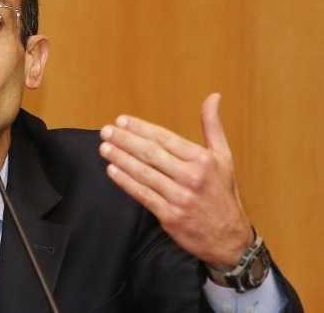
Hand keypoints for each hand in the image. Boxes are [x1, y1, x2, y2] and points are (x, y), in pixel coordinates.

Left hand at [98, 93, 252, 269]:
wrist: (228, 238)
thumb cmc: (222, 193)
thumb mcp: (224, 157)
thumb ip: (213, 126)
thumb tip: (213, 96)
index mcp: (203, 159)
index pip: (165, 138)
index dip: (141, 128)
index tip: (122, 120)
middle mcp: (191, 177)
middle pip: (151, 153)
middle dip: (125, 140)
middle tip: (106, 131)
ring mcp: (179, 197)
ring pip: (144, 173)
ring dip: (121, 158)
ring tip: (104, 147)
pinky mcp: (169, 215)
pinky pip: (142, 194)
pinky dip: (126, 182)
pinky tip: (113, 170)